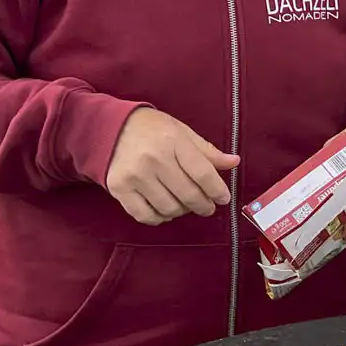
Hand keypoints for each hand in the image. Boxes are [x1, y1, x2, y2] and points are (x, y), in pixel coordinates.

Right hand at [103, 107, 238, 224]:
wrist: (111, 127)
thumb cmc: (152, 129)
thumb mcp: (182, 132)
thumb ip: (207, 151)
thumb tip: (234, 162)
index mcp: (173, 141)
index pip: (203, 174)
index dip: (217, 190)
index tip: (223, 198)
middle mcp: (154, 159)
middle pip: (188, 194)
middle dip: (203, 205)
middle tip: (208, 207)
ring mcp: (135, 175)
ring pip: (169, 209)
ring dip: (182, 211)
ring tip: (185, 205)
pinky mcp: (119, 188)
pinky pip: (145, 216)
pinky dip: (160, 218)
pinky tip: (165, 210)